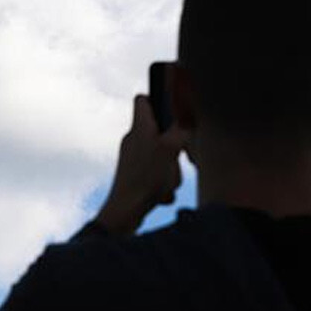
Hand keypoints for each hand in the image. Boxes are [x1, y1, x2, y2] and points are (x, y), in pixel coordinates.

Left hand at [95, 95, 189, 235]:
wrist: (124, 212)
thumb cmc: (144, 179)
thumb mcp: (170, 148)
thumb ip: (180, 130)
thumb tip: (185, 123)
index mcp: (139, 128)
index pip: (143, 100)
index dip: (158, 98)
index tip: (173, 104)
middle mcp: (133, 141)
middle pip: (161, 134)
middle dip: (176, 147)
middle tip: (177, 157)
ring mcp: (133, 159)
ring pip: (163, 159)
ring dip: (171, 172)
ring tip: (165, 181)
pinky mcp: (135, 177)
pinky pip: (158, 177)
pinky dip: (162, 186)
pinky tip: (160, 195)